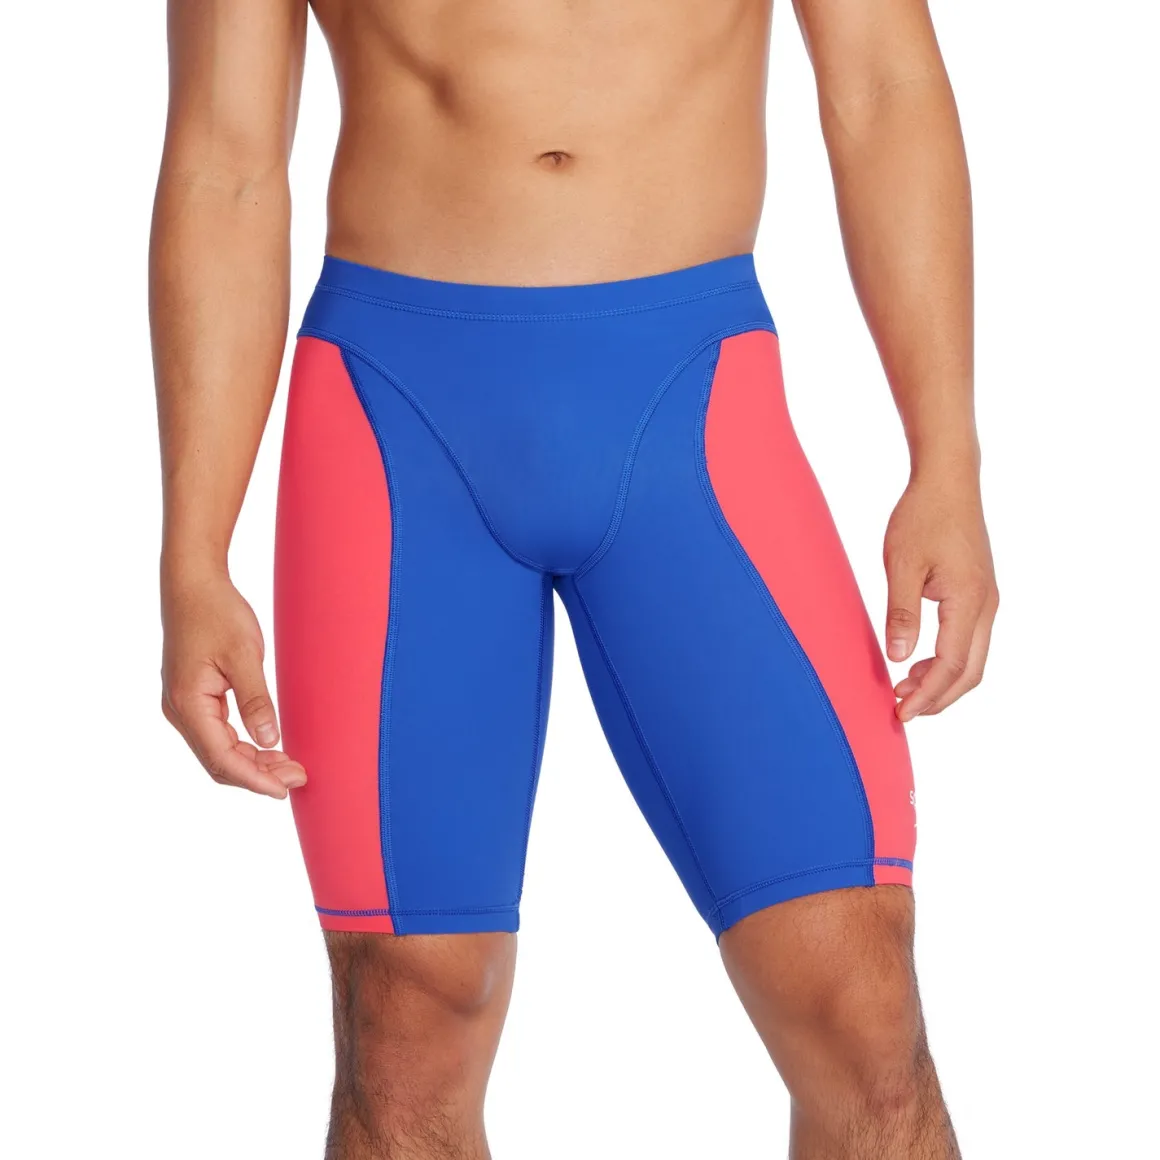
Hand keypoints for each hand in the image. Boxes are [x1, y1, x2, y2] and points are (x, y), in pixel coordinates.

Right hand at [161, 570, 305, 797]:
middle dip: (258, 774)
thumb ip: (256, 699)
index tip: (284, 789)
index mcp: (188, 703)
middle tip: (298, 777)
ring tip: (290, 767)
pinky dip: (244, 746)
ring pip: (218, 750)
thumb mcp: (243, 655)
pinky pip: (218, 734)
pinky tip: (269, 747)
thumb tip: (269, 740)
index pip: (221, 757)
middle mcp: (180, 711)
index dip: (254, 778)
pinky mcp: (194, 698)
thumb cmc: (216, 613)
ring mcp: (184, 706)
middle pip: (218, 761)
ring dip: (253, 763)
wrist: (193, 584)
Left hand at [883, 477, 997, 720]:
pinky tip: (919, 661)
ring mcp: (988, 600)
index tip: (901, 713)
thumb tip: (899, 658)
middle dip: (938, 698)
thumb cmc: (922, 517)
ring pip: (973, 659)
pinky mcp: (980, 592)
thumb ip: (901, 613)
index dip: (927, 696)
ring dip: (942, 681)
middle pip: (970, 672)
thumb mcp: (901, 565)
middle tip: (902, 710)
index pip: (952, 666)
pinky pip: (970, 640)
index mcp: (969, 602)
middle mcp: (987, 606)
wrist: (949, 481)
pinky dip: (948, 660)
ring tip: (905, 689)